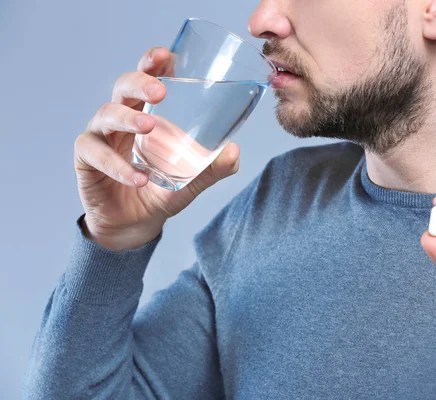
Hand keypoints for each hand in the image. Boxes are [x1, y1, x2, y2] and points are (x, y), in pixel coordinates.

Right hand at [75, 47, 239, 250]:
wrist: (135, 225)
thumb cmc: (160, 192)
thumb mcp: (191, 180)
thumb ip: (213, 168)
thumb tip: (234, 151)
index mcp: (146, 113)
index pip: (147, 79)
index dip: (153, 64)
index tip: (167, 56)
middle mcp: (122, 120)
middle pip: (123, 87)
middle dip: (140, 82)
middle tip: (160, 92)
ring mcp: (101, 138)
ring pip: (106, 115)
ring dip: (128, 118)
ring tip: (148, 127)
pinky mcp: (86, 160)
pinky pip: (96, 155)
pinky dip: (118, 166)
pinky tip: (138, 178)